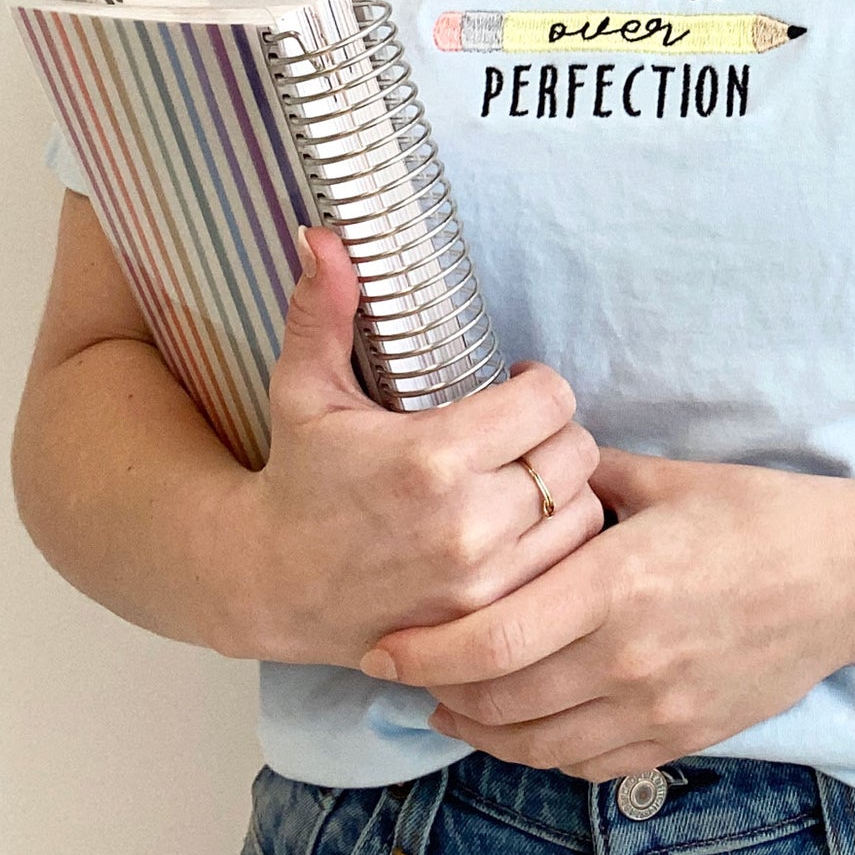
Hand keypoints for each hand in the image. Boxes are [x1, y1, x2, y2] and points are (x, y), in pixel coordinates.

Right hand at [227, 227, 603, 664]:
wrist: (268, 586)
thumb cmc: (297, 479)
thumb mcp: (304, 389)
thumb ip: (323, 309)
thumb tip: (322, 234)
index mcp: (431, 457)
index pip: (550, 399)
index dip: (537, 386)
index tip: (511, 388)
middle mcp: (467, 524)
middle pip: (578, 452)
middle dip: (554, 434)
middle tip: (519, 434)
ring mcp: (484, 580)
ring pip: (586, 510)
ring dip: (565, 488)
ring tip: (522, 479)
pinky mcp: (492, 620)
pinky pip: (570, 568)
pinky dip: (560, 543)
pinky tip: (524, 528)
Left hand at [361, 449, 854, 780]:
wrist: (849, 577)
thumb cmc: (759, 514)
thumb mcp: (667, 479)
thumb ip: (587, 480)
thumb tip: (527, 465)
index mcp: (619, 582)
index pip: (496, 637)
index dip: (427, 650)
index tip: (383, 645)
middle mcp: (630, 656)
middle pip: (501, 698)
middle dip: (436, 690)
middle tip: (400, 670)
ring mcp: (657, 705)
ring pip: (536, 743)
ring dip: (477, 728)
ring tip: (445, 702)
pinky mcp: (681, 735)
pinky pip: (586, 763)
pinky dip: (536, 752)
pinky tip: (516, 727)